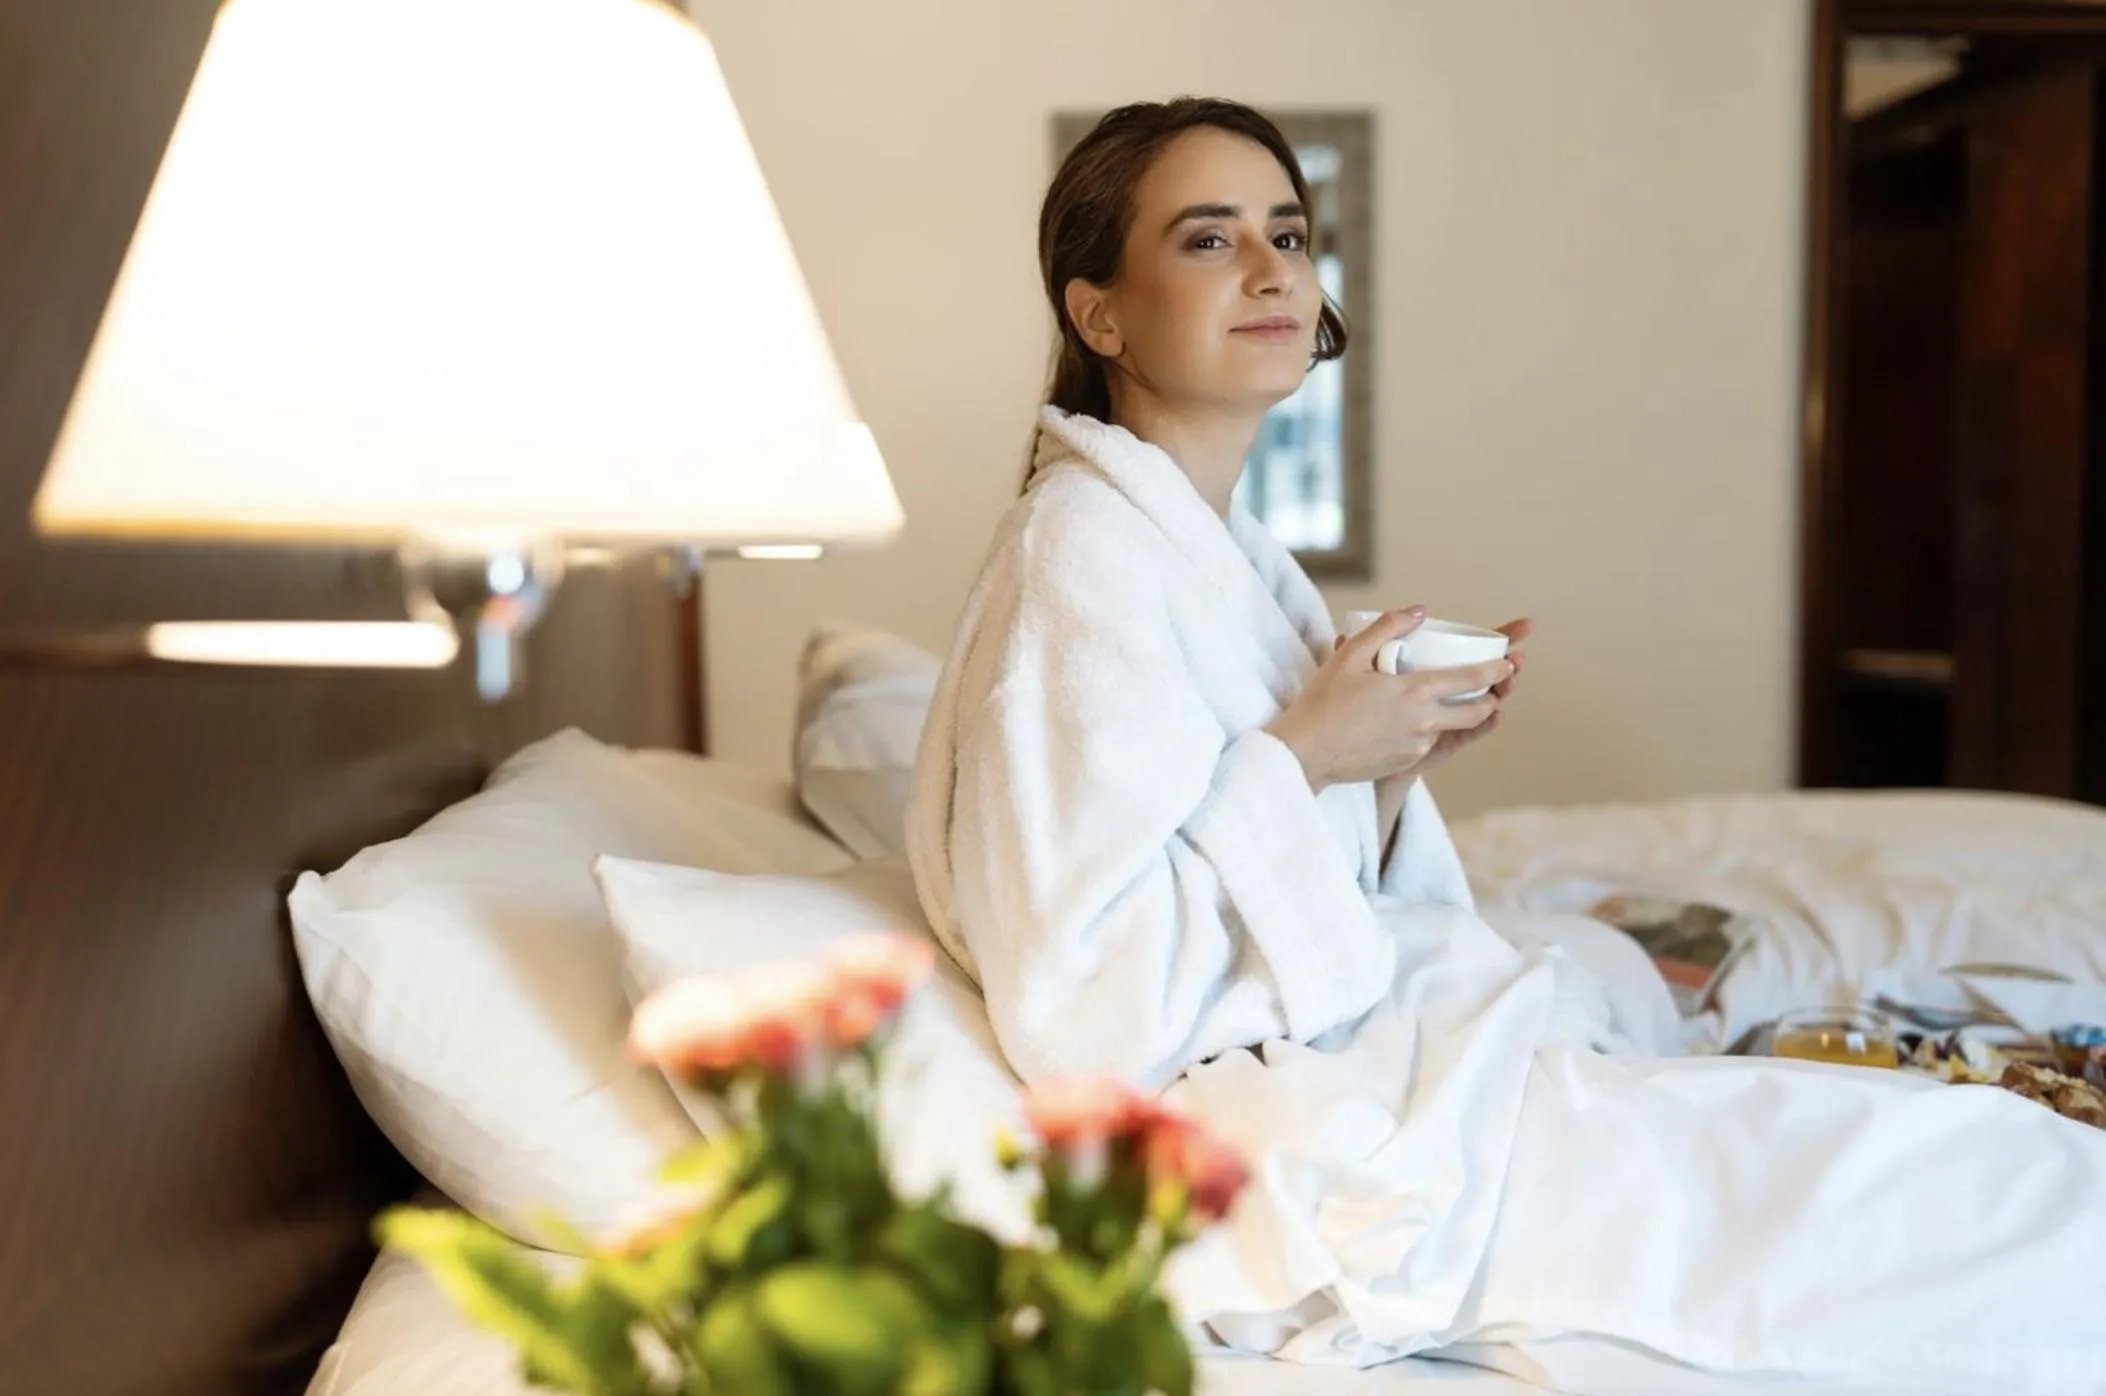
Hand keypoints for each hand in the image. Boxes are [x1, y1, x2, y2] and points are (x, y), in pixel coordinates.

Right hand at [1265, 608, 1512, 790]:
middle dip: (1491, 699)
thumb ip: (1387, 628)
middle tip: (1492, 689)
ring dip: (1457, 714)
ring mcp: (1417, 746)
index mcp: (1415, 692)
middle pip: (1476, 712)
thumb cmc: (1323, 702)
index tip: (1511, 662)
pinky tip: (1406, 720)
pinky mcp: (1405, 762)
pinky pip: (1425, 742)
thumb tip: (1419, 611)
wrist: (1305, 754)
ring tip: (1447, 701)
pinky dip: (1427, 729)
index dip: (1497, 670)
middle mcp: (1425, 721)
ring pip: (1450, 727)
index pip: (1471, 679)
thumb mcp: (1349, 655)